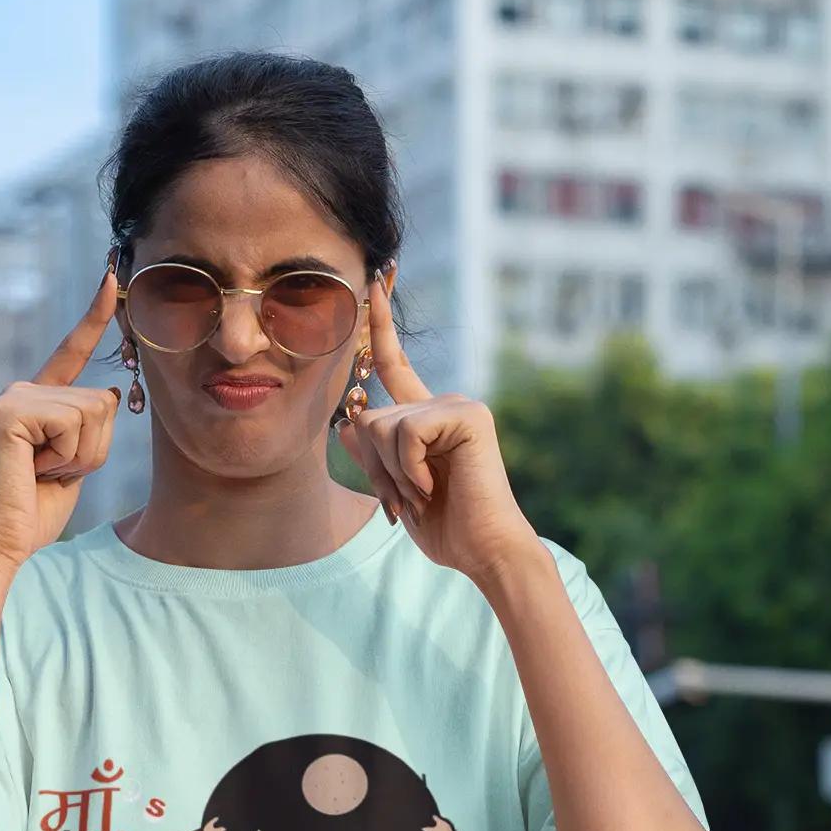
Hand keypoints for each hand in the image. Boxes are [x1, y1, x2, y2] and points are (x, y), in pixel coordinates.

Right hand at [0, 267, 124, 574]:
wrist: (5, 541)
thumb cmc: (37, 509)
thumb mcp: (79, 462)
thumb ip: (92, 427)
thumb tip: (109, 395)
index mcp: (38, 400)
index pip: (72, 352)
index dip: (94, 317)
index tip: (113, 278)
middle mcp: (22, 390)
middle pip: (101, 401)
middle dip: (93, 450)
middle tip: (53, 473)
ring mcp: (12, 398)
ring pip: (93, 412)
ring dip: (81, 457)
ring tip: (42, 473)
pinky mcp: (8, 412)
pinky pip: (73, 423)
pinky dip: (66, 457)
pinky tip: (34, 471)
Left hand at [338, 281, 537, 585]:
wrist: (483, 551)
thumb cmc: (445, 526)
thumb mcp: (394, 489)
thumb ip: (371, 454)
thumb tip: (347, 420)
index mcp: (426, 416)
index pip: (393, 363)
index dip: (380, 323)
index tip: (375, 279)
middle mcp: (444, 403)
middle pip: (369, 417)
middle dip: (377, 468)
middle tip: (410, 497)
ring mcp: (459, 406)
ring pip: (383, 426)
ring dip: (393, 472)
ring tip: (425, 493)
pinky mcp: (468, 416)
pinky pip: (406, 433)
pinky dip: (409, 470)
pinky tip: (433, 487)